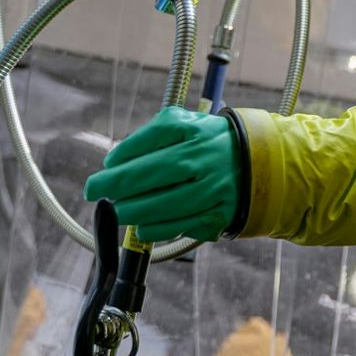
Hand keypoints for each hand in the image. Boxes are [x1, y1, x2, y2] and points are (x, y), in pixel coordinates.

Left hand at [83, 106, 239, 241]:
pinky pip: (181, 226)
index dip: (123, 154)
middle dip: (116, 185)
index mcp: (195, 130)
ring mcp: (214, 188)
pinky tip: (141, 226)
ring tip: (117, 211)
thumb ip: (150, 137)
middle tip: (94, 190)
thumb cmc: (209, 144)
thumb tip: (115, 164)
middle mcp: (205, 158)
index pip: (152, 138)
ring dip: (132, 211)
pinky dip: (156, 229)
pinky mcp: (219, 214)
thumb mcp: (185, 126)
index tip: (108, 165)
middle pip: (152, 173)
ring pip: (165, 204)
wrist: (261, 164)